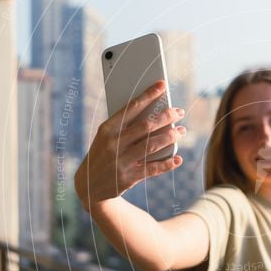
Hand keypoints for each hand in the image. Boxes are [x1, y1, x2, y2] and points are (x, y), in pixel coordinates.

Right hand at [74, 80, 185, 209]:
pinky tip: (177, 158)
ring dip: (170, 137)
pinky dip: (167, 164)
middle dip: (166, 117)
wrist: (89, 186)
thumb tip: (153, 113)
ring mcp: (121, 161)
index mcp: (107, 129)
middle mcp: (114, 143)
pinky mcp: (128, 177)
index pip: (131, 107)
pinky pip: (152, 169)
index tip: (162, 85)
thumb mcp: (106, 138)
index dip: (149, 95)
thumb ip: (124, 126)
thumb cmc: (102, 154)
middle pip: (146, 126)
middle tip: (179, 112)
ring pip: (152, 146)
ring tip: (181, 131)